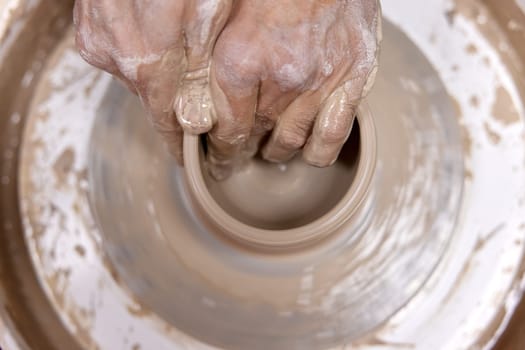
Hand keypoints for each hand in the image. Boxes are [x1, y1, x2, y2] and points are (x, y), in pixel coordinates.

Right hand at [73, 0, 231, 161]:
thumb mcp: (210, 22)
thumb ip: (201, 76)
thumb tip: (197, 122)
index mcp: (148, 63)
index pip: (166, 122)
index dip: (179, 142)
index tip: (189, 160)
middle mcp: (116, 56)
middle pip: (152, 98)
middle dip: (174, 97)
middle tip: (197, 86)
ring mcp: (98, 37)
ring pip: (136, 72)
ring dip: (157, 68)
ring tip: (177, 42)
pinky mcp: (89, 23)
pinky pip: (119, 50)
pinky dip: (140, 47)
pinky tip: (155, 27)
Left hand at [207, 0, 380, 177]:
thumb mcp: (223, 13)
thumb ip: (206, 57)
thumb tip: (190, 102)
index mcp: (240, 60)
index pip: (225, 128)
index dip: (218, 149)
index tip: (215, 157)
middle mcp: (281, 77)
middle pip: (255, 136)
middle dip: (241, 151)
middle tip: (235, 157)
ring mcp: (321, 81)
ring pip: (290, 142)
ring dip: (275, 151)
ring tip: (269, 149)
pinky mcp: (354, 79)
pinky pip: (332, 137)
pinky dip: (315, 152)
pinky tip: (306, 151)